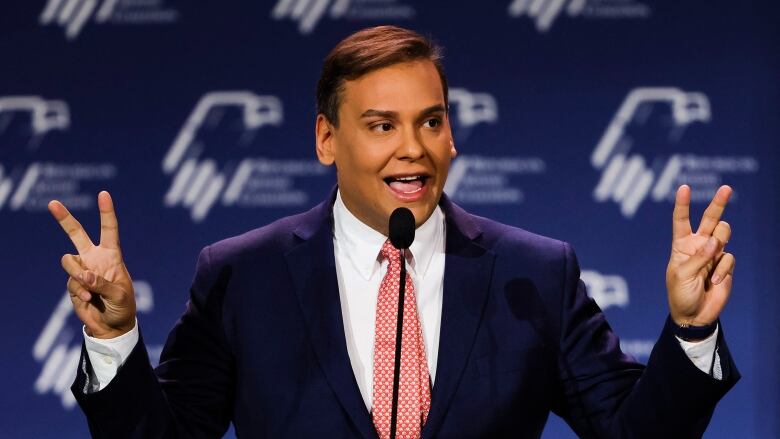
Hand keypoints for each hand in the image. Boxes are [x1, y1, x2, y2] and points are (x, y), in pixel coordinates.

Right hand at [48, 191, 135, 338]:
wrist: (112, 325)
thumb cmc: (122, 306)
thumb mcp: (120, 295)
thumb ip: (103, 284)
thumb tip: (85, 274)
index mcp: (112, 255)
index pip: (109, 229)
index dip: (106, 212)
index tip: (104, 194)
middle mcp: (94, 258)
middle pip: (76, 234)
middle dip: (64, 218)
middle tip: (52, 203)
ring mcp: (81, 270)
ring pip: (69, 261)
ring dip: (77, 273)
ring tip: (89, 288)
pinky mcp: (73, 284)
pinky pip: (71, 282)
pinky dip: (79, 291)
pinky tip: (88, 300)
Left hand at [666, 185, 734, 327]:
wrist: (694, 315)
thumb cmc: (680, 294)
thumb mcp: (682, 275)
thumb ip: (698, 258)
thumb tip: (715, 241)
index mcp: (681, 245)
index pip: (681, 221)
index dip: (683, 204)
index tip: (684, 187)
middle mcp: (698, 245)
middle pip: (710, 219)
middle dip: (718, 203)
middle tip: (726, 188)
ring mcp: (714, 254)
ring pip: (723, 235)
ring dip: (719, 243)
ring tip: (712, 256)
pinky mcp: (725, 265)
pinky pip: (729, 258)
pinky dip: (722, 270)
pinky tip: (714, 282)